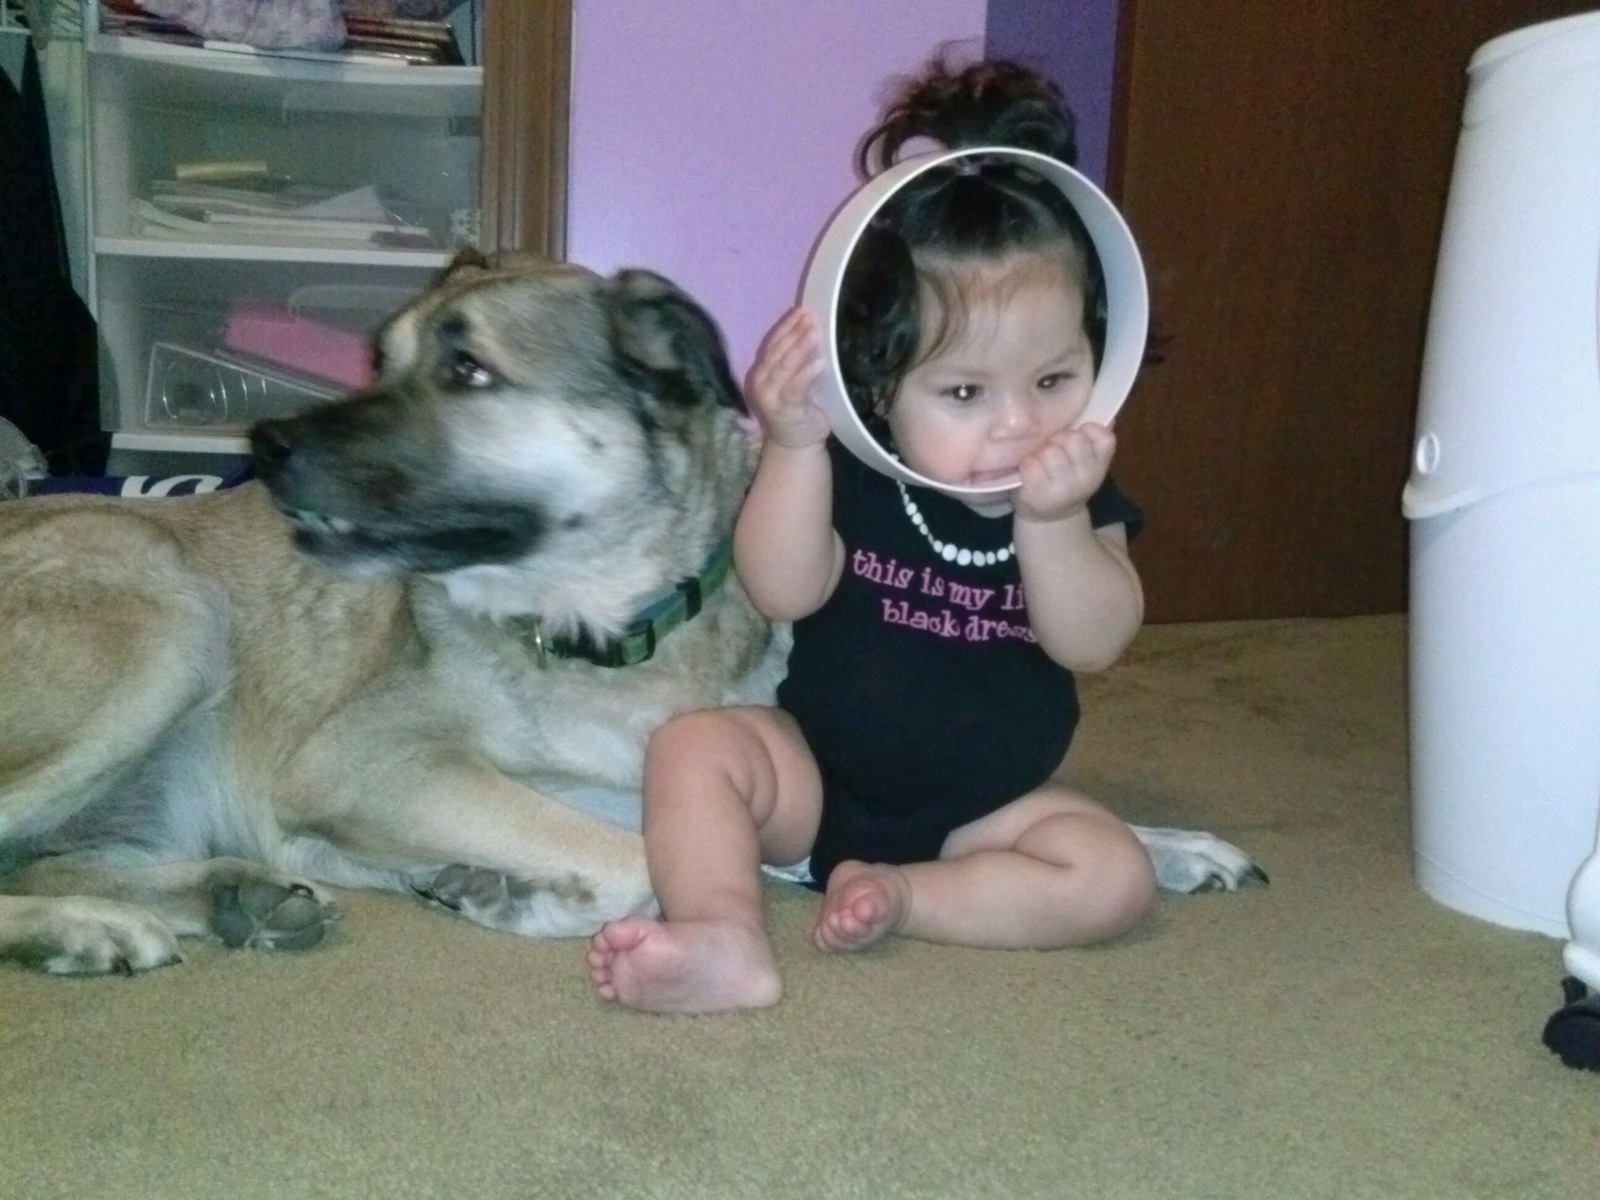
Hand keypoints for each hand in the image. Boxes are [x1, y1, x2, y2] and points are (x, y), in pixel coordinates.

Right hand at [745, 308, 828, 449]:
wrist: (796, 444)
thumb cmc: (800, 409)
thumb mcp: (797, 380)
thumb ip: (799, 360)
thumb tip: (813, 329)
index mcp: (763, 371)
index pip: (773, 343)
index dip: (786, 327)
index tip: (802, 311)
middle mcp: (761, 381)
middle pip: (777, 352)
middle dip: (794, 333)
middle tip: (810, 317)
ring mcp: (769, 396)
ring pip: (784, 367)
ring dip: (799, 349)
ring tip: (814, 333)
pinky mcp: (782, 409)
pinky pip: (794, 388)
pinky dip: (806, 374)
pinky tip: (819, 363)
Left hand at [1012, 423, 1114, 523]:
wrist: (1052, 517)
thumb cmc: (1068, 479)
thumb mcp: (1088, 463)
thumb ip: (1095, 441)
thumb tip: (1109, 418)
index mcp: (1100, 467)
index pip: (1104, 437)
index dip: (1088, 431)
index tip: (1079, 436)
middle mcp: (1086, 479)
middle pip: (1073, 440)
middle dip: (1059, 438)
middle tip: (1053, 447)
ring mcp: (1062, 489)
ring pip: (1051, 452)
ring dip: (1041, 451)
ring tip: (1040, 460)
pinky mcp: (1038, 495)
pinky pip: (1030, 465)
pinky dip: (1027, 464)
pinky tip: (1029, 471)